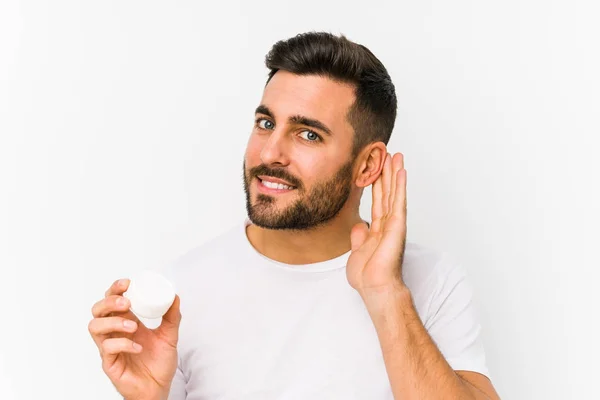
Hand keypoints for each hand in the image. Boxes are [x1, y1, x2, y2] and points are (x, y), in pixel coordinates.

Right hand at [88, 278, 181, 399]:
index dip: (115, 289)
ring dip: (113, 321)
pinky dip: (123, 344)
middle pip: (97, 310)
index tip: (128, 283)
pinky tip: (138, 347)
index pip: (112, 299)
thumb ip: (172, 316)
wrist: (158, 388)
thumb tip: (175, 296)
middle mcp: (115, 332)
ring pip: (95, 327)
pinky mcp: (109, 362)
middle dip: (109, 301)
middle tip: (127, 302)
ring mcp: (109, 347)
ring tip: (133, 326)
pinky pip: (107, 348)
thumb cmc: (159, 363)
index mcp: (126, 321)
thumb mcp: (170, 335)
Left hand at [346, 152, 407, 296]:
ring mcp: (394, 224)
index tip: (378, 168)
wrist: (375, 288)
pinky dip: (400, 186)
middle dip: (388, 173)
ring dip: (396, 173)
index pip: (378, 201)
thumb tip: (359, 225)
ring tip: (397, 156)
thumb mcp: (357, 253)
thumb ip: (359, 238)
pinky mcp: (397, 226)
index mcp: (378, 229)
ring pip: (394, 193)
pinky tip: (401, 171)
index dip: (377, 184)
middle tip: (390, 154)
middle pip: (387, 192)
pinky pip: (398, 201)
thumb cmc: (368, 277)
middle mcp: (388, 224)